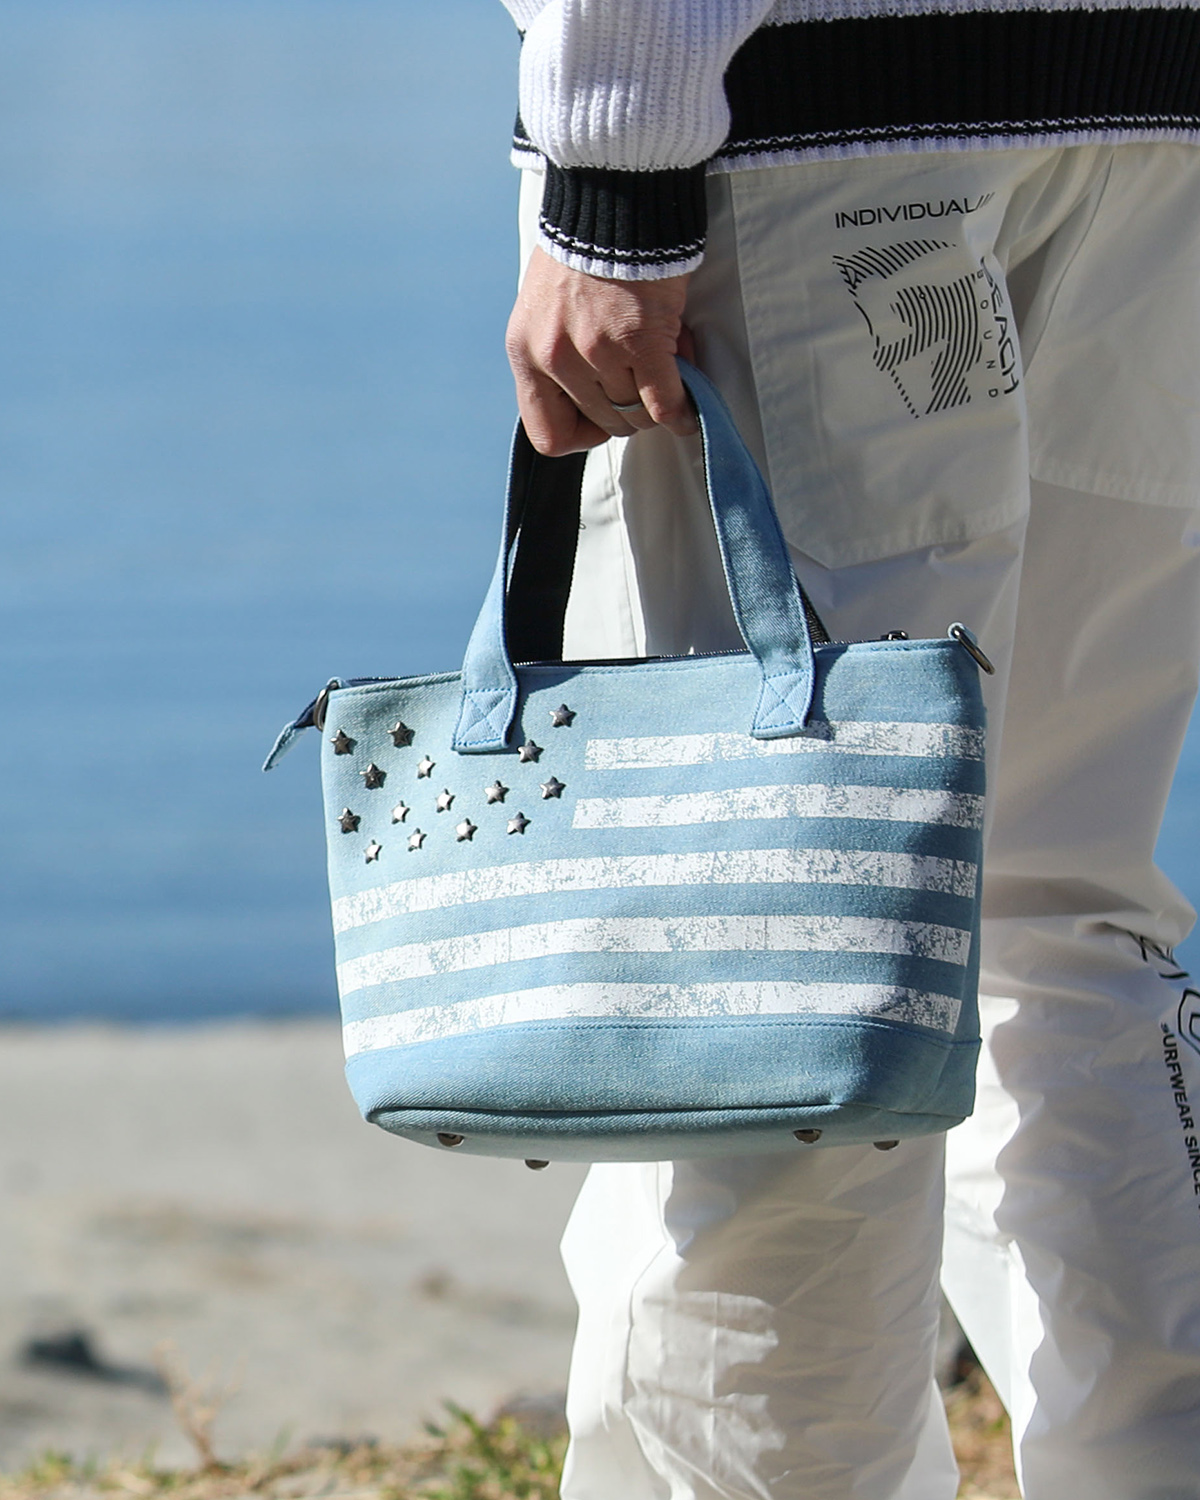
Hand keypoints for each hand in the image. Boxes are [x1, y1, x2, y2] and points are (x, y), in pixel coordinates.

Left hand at [506, 246, 697, 455]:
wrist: (612, 199)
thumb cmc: (583, 248)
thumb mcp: (546, 309)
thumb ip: (562, 355)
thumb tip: (604, 393)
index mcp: (526, 352)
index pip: (547, 433)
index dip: (580, 433)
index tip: (599, 415)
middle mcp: (555, 358)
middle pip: (602, 421)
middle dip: (629, 410)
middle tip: (645, 383)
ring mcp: (597, 353)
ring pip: (635, 414)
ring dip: (657, 400)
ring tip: (667, 368)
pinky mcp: (639, 343)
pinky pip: (663, 402)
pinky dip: (681, 409)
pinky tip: (689, 406)